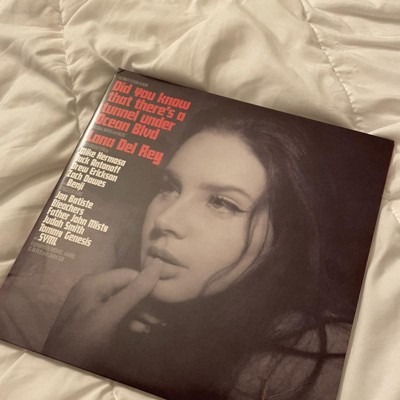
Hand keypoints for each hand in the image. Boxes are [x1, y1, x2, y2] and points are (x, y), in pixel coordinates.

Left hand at [42, 264, 160, 367]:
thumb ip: (134, 291)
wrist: (60, 371)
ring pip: (123, 301)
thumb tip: (158, 265)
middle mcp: (93, 288)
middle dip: (145, 301)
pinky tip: (141, 329)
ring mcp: (92, 304)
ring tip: (157, 323)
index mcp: (94, 282)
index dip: (148, 283)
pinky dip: (129, 320)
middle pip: (126, 288)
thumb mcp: (110, 315)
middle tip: (163, 315)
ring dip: (140, 312)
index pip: (129, 275)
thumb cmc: (84, 341)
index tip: (166, 296)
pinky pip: (116, 313)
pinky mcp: (93, 319)